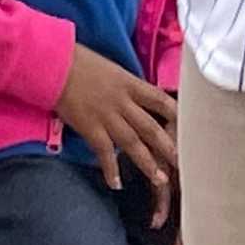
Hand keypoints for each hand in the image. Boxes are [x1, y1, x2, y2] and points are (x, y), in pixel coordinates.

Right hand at [56, 46, 179, 225]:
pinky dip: (111, 170)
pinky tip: (116, 184)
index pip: (161, 100)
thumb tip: (136, 96)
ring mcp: (107, 116)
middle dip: (168, 147)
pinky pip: (104, 153)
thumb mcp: (110, 68)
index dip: (176, 115)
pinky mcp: (90, 128)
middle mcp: (123, 101)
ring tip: (160, 180)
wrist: (54, 63)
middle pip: (151, 128)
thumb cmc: (79, 61)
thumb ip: (125, 84)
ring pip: (133, 144)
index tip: (189, 128)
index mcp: (130, 83)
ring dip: (147, 164)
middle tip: (183, 163)